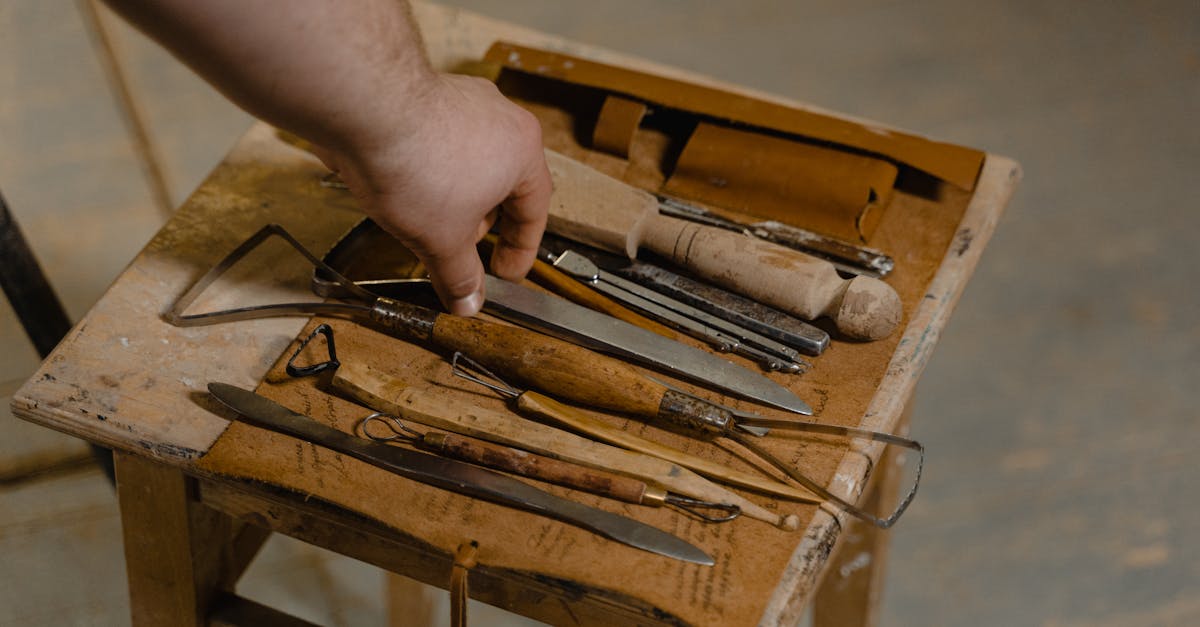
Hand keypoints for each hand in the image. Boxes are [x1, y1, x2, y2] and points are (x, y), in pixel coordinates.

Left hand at [316, 74, 551, 315]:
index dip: (520, 251)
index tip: (503, 272)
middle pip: (502, 186)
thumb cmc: (416, 164)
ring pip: (468, 164)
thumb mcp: (442, 239)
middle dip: (480, 225)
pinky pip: (437, 144)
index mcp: (523, 152)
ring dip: (452, 199)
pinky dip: (428, 173)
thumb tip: (467, 301)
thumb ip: (460, 275)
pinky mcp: (426, 95)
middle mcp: (501, 119)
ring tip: (423, 223)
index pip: (534, 212)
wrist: (363, 108)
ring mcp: (464, 100)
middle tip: (459, 253)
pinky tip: (400, 191)